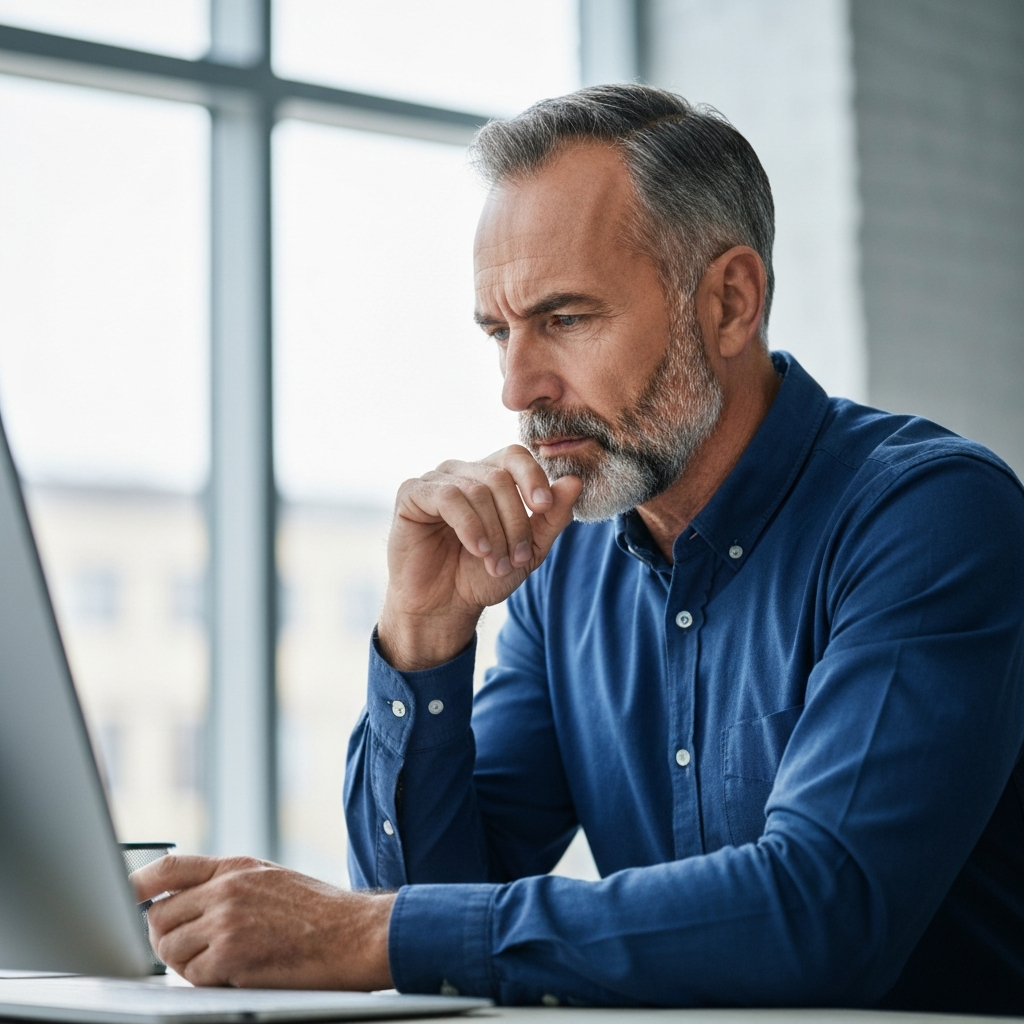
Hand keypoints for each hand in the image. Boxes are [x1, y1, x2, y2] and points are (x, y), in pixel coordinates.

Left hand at [131, 855, 393, 989]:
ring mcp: (227, 921)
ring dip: (186, 963)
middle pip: (159, 916)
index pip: (168, 868)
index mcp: (235, 866)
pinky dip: (206, 980)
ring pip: (170, 949)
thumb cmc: (318, 911)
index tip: (124, 896)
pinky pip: (193, 976)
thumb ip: (227, 883)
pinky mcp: (232, 956)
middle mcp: (226, 889)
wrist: (354, 932)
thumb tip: (185, 899)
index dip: (137, 884)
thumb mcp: (270, 879)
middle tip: (187, 950)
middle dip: (164, 939)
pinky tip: (237, 972)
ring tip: (220, 963)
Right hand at [379, 445, 581, 669]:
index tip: (544, 507)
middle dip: (515, 521)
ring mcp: (435, 481)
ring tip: (495, 563)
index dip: (533, 477)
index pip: (515, 456)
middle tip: (517, 558)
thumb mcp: (529, 550)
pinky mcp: (411, 494)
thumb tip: (575, 482)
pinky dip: (470, 526)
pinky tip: (477, 550)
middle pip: (500, 478)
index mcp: (490, 477)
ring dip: (494, 532)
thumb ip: (552, 517)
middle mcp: (462, 472)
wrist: (444, 607)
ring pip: (476, 490)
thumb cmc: (482, 575)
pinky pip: (447, 497)